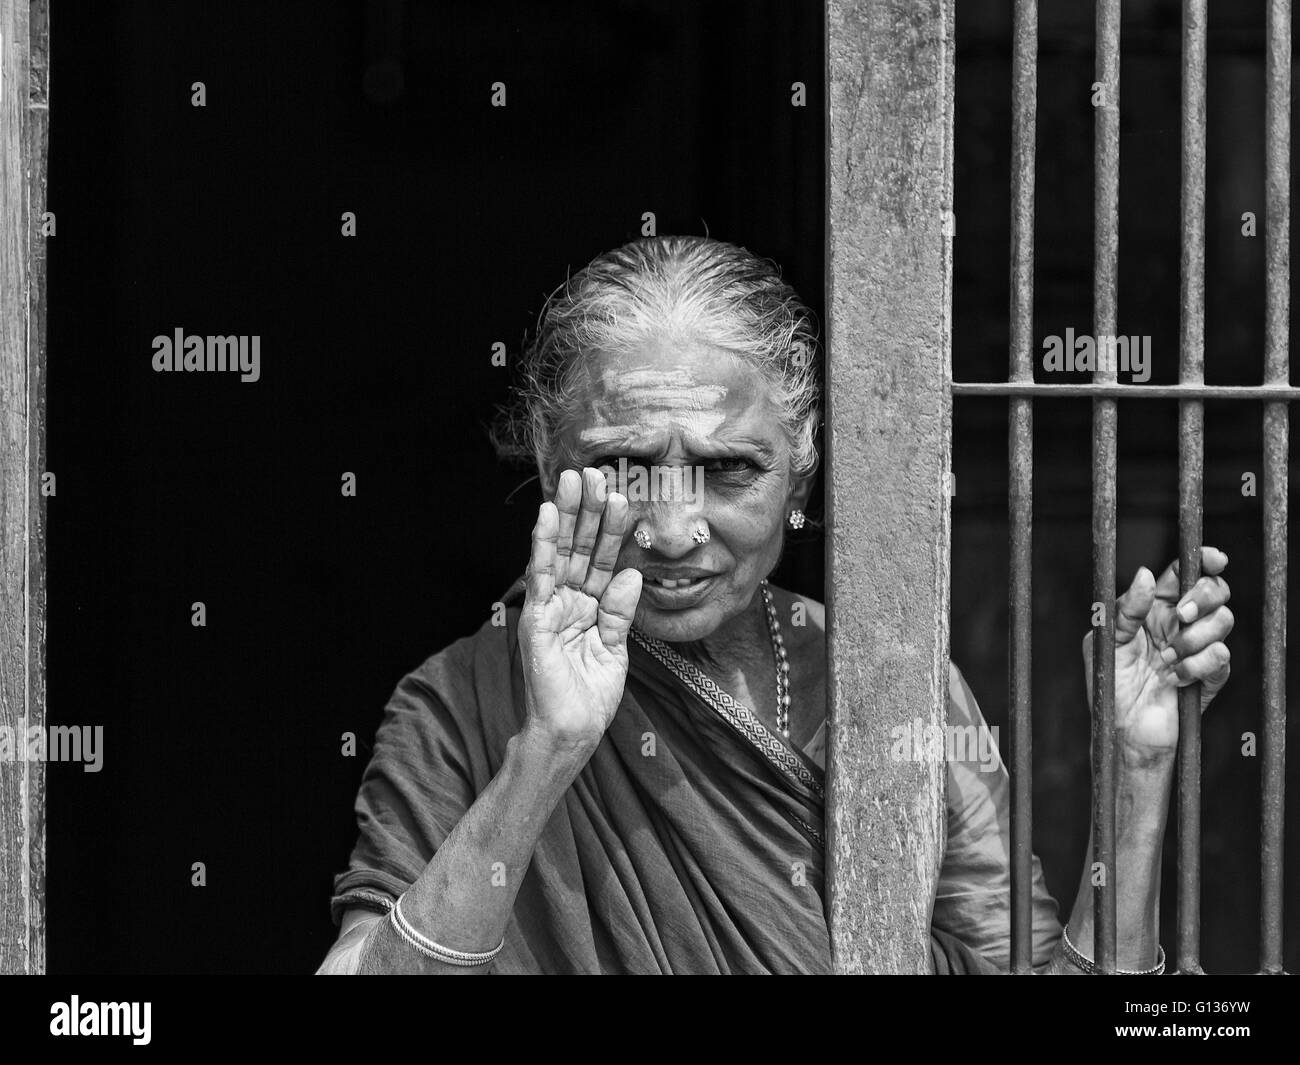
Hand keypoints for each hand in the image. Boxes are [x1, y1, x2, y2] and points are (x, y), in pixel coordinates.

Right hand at [518, 468, 642, 752]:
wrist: (572, 731)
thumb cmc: (590, 696)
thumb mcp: (615, 648)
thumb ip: (620, 611)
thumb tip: (630, 573)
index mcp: (588, 606)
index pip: (600, 558)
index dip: (610, 529)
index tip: (621, 495)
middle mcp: (567, 600)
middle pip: (578, 546)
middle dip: (586, 510)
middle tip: (594, 472)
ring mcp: (549, 606)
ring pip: (560, 551)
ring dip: (567, 514)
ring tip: (574, 479)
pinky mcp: (536, 618)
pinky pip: (540, 575)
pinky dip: (543, 544)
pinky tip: (548, 515)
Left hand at [1082, 546, 1232, 760]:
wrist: (1122, 727)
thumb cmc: (1110, 682)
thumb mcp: (1108, 640)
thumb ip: (1125, 608)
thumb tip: (1144, 574)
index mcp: (1154, 607)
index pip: (1185, 573)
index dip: (1204, 560)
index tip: (1214, 559)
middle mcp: (1180, 623)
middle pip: (1214, 591)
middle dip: (1203, 598)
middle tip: (1181, 616)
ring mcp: (1198, 648)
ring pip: (1224, 621)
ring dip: (1194, 638)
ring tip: (1166, 659)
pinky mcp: (1211, 676)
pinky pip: (1221, 657)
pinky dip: (1196, 666)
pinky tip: (1174, 678)